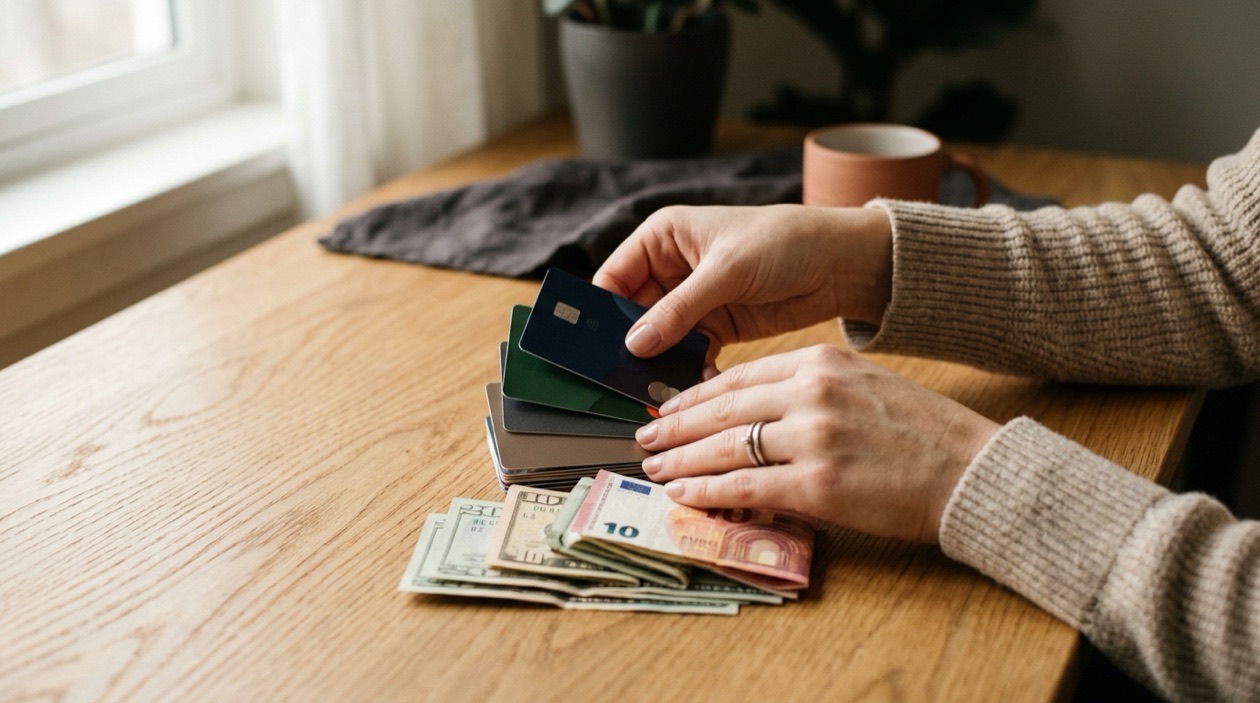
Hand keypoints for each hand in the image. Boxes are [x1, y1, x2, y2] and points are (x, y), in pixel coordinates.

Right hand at [594, 204, 892, 365]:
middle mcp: (671, 269)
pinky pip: (687, 353)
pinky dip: (686, 370)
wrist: (840, 262)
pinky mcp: (716, 327)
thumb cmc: (784, 242)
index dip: (599, 311)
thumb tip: (634, 343)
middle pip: (631, 314)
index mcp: (663, 238)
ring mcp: (693, 301)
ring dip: (657, 362)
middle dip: (628, 344)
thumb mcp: (726, 271)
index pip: (613, 277)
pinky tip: (690, 385)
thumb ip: (678, 309)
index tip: (589, 346)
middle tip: (621, 377)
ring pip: (659, 338)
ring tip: (654, 388)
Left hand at [634, 345, 999, 542]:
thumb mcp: (864, 385)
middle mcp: (811, 392)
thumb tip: (755, 412)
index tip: (670, 408)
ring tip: (656, 469)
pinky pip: (744, 486)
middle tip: (645, 438)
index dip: (696, 395)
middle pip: (723, 408)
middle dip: (676, 426)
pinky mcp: (818, 484)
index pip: (740, 376)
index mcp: (821, 362)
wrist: (970, 469)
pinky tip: (684, 495)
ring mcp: (813, 438)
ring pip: (726, 446)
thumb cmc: (922, 432)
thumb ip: (810, 389)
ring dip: (682, 459)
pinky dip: (707, 491)